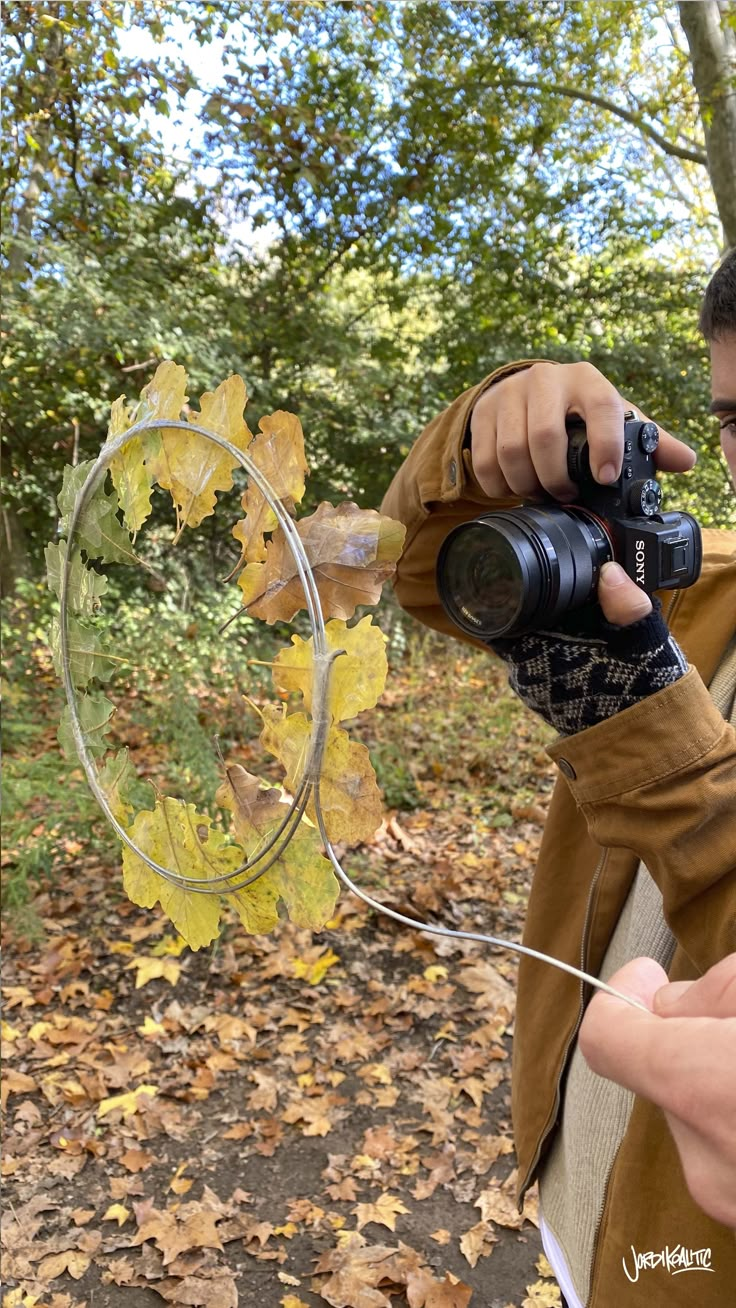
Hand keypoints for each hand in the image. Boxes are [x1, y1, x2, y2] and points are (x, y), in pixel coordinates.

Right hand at [470, 361, 695, 501]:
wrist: (525, 392)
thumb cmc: (579, 412)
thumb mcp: (614, 418)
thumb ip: (650, 440)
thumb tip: (684, 461)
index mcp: (586, 380)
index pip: (599, 405)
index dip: (605, 443)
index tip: (605, 477)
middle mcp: (545, 380)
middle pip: (544, 436)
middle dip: (555, 478)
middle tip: (565, 495)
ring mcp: (509, 394)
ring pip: (511, 451)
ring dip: (526, 484)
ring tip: (539, 493)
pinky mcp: (482, 412)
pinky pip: (485, 460)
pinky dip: (498, 485)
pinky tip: (513, 488)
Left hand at [579, 955, 735, 1228]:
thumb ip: (713, 992)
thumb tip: (666, 1003)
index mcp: (707, 1092)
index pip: (606, 1038)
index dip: (624, 995)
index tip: (651, 976)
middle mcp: (708, 1162)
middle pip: (656, 1071)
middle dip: (688, 1036)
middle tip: (733, 1021)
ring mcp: (731, 1201)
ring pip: (692, 1113)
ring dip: (714, 1079)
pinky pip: (723, 1148)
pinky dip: (734, 1116)